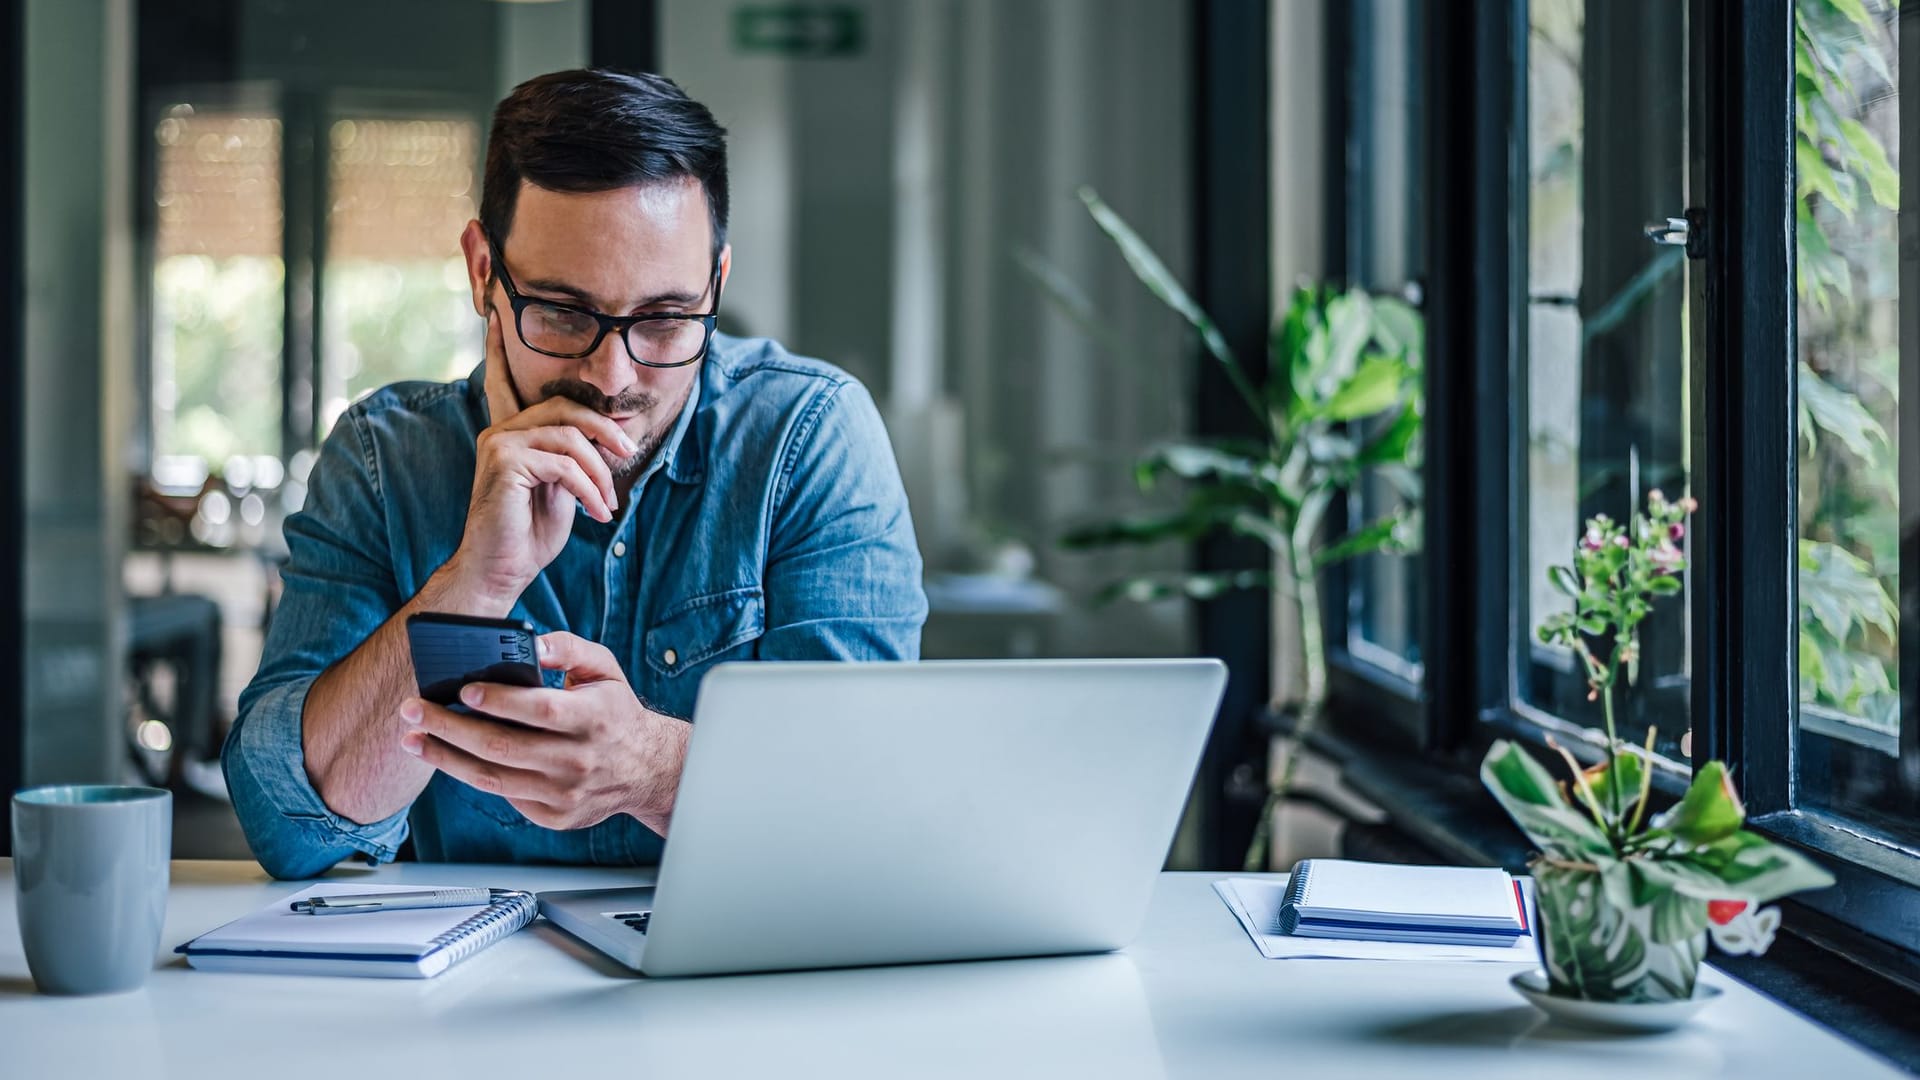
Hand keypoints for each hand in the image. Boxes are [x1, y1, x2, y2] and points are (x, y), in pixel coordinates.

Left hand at [397, 631, 689, 833]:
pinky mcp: (554, 815)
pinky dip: (472, 775)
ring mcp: (566, 793)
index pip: (541, 710)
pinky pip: (504, 795)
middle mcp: (580, 760)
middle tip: (414, 710)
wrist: (645, 769)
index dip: (499, 701)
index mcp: (595, 719)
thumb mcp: (604, 669)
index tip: (463, 690)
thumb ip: (569, 648)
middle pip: (504, 746)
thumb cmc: (615, 712)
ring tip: (414, 738)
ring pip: (493, 777)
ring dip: (446, 757)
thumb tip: (531, 644)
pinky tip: (449, 757)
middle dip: (450, 727)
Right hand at [451, 312, 638, 603]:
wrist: (501, 570)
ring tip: (606, 503)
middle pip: (565, 407)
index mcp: (510, 433)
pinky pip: (564, 464)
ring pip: (570, 436)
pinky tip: (596, 513)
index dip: (499, 352)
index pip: (505, 384)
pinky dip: (588, 489)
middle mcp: (500, 431)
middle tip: (627, 453)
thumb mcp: (561, 488)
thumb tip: (608, 434)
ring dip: (599, 472)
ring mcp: (499, 444)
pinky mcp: (504, 463)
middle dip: (604, 429)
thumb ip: (572, 457)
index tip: (496, 317)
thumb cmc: (531, 533)